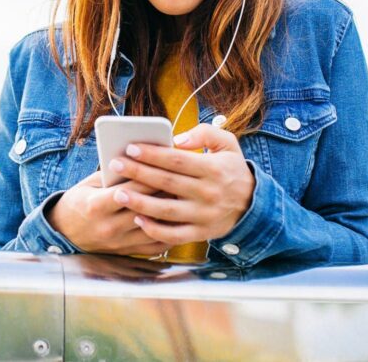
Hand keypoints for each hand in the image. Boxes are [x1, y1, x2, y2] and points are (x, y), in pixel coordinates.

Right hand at [47, 169, 174, 255]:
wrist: (65, 232)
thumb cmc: (80, 200)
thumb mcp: (90, 184)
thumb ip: (114, 176)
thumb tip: (142, 162)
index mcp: (95, 206)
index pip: (128, 190)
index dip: (147, 176)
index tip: (163, 164)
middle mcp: (108, 227)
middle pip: (144, 209)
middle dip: (163, 192)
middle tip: (181, 179)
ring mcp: (118, 243)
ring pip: (153, 228)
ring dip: (170, 213)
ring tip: (183, 198)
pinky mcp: (127, 253)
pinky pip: (154, 246)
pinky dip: (168, 232)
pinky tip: (179, 220)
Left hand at [107, 124, 255, 244]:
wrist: (253, 205)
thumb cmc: (231, 169)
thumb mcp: (228, 144)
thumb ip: (205, 133)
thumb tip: (177, 139)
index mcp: (213, 169)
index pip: (177, 160)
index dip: (152, 154)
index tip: (130, 147)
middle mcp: (208, 193)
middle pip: (167, 183)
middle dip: (138, 173)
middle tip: (114, 165)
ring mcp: (204, 216)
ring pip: (167, 211)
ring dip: (140, 203)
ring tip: (118, 193)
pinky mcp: (201, 233)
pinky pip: (174, 235)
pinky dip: (155, 230)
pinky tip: (137, 219)